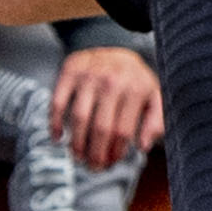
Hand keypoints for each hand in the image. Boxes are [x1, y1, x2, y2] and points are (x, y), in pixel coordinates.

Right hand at [48, 41, 164, 174]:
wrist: (112, 43)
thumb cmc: (133, 77)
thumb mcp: (154, 94)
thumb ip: (156, 120)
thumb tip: (144, 146)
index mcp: (135, 89)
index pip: (123, 132)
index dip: (116, 152)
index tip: (111, 163)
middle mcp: (111, 81)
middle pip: (101, 129)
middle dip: (96, 154)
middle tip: (93, 167)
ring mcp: (88, 76)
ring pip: (79, 119)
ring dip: (77, 143)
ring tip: (78, 156)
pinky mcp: (69, 72)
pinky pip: (58, 103)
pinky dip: (55, 123)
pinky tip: (58, 137)